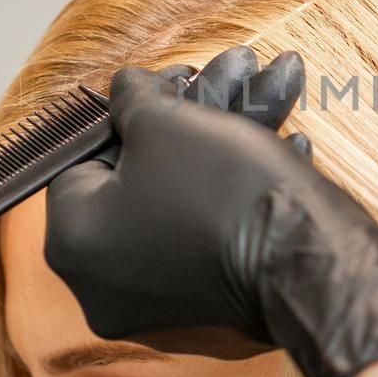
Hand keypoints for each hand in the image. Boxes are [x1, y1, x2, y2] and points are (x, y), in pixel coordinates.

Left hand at [44, 47, 377, 376]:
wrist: (304, 255)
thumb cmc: (219, 187)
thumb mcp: (163, 120)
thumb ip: (131, 97)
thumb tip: (123, 86)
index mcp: (73, 243)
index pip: (83, 158)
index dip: (131, 110)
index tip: (172, 81)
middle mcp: (104, 281)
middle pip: (141, 173)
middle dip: (191, 116)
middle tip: (226, 76)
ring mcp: (157, 297)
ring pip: (185, 194)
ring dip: (226, 138)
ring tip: (274, 85)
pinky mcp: (208, 300)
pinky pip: (211, 228)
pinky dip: (239, 185)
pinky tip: (285, 142)